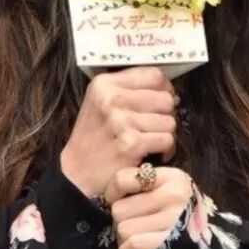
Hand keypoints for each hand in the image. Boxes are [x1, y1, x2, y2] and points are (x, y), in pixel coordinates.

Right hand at [61, 67, 178, 197]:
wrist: (77, 173)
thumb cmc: (93, 136)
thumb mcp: (101, 102)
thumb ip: (130, 89)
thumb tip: (171, 93)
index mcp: (104, 84)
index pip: (154, 75)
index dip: (165, 88)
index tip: (159, 102)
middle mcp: (112, 98)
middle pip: (165, 98)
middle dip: (165, 114)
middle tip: (153, 125)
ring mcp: (121, 121)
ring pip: (169, 120)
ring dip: (164, 133)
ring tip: (149, 140)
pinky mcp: (131, 143)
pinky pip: (167, 139)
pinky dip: (165, 149)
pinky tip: (151, 152)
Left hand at [103, 165, 192, 248]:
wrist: (206, 246)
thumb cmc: (178, 214)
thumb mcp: (168, 188)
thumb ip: (143, 183)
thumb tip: (108, 194)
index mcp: (172, 177)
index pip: (122, 179)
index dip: (113, 192)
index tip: (117, 200)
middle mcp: (174, 194)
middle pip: (119, 208)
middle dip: (120, 219)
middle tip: (131, 223)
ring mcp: (172, 219)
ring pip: (122, 229)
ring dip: (123, 237)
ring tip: (136, 235)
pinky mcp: (168, 242)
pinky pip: (132, 245)